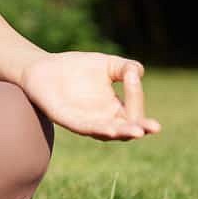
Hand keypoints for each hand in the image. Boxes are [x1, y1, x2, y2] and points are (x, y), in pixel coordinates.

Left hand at [18, 52, 161, 141]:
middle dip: (139, 129)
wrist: (43, 67)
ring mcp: (86, 123)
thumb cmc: (76, 68)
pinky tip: (109, 128)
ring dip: (121, 132)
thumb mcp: (107, 64)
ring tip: (136, 131)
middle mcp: (103, 121)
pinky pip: (85, 129)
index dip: (137, 96)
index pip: (135, 112)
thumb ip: (125, 67)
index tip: (131, 75)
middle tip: (154, 127)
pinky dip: (98, 129)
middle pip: (126, 131)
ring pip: (107, 134)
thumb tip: (138, 72)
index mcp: (115, 109)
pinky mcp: (68, 121)